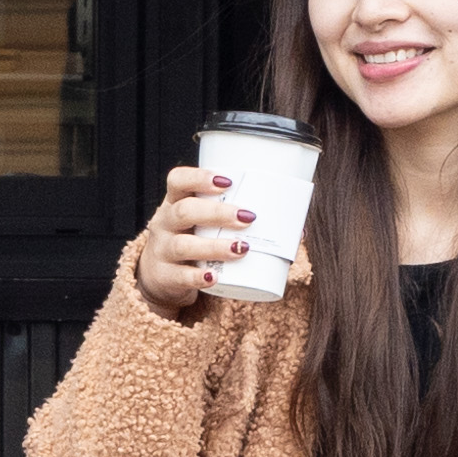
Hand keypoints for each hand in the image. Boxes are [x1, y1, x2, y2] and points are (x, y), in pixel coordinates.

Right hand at [128, 164, 262, 319]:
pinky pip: (179, 276)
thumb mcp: (203, 226)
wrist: (161, 278)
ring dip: (214, 246)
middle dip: (217, 213)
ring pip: (182, 245)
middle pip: (183, 211)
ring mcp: (162, 251)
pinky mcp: (164, 277)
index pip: (178, 180)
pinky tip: (213, 277)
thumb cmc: (194, 243)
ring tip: (241, 248)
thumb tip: (297, 232)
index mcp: (175, 203)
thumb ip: (237, 222)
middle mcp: (165, 224)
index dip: (199, 178)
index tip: (228, 182)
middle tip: (247, 217)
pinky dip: (197, 277)